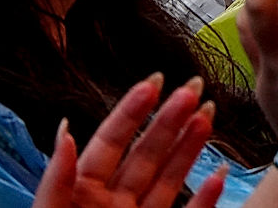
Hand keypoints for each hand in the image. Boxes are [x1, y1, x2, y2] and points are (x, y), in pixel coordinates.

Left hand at [33, 75, 222, 207]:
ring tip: (209, 114)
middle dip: (171, 117)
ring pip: (171, 177)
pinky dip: (208, 197)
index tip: (154, 80)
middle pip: (147, 153)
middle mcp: (113, 203)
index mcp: (83, 194)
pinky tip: (220, 175)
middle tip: (193, 86)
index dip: (132, 111)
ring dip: (192, 145)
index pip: (111, 143)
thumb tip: (64, 131)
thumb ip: (58, 179)